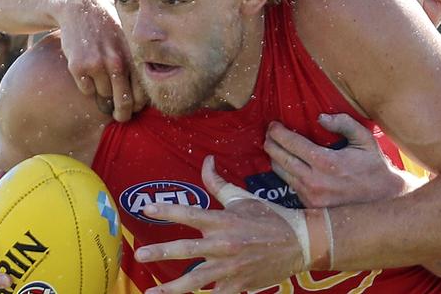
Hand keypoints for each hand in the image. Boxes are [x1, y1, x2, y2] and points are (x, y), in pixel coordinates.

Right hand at [56, 0, 145, 122]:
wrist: (83, 8)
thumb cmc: (110, 28)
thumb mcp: (128, 42)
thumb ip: (136, 65)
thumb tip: (143, 97)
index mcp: (133, 57)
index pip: (142, 93)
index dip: (138, 105)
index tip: (135, 108)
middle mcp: (117, 62)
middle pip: (123, 102)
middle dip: (123, 114)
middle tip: (121, 117)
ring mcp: (97, 65)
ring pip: (103, 96)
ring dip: (104, 95)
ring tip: (102, 83)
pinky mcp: (78, 67)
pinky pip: (86, 90)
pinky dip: (87, 86)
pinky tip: (88, 72)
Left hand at [134, 156, 305, 293]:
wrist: (299, 242)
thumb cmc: (269, 217)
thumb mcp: (242, 198)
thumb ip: (218, 182)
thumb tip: (205, 160)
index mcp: (223, 220)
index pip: (189, 213)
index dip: (167, 211)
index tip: (146, 209)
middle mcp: (223, 244)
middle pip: (186, 250)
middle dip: (160, 253)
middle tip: (140, 254)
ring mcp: (230, 268)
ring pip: (195, 281)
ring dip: (171, 289)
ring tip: (151, 292)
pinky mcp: (238, 286)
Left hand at [265, 113, 419, 207]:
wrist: (383, 199)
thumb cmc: (373, 166)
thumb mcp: (364, 139)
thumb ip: (344, 124)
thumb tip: (320, 118)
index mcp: (326, 162)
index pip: (292, 144)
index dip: (278, 132)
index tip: (273, 125)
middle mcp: (314, 181)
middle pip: (280, 158)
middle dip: (270, 142)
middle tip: (269, 133)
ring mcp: (311, 195)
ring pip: (281, 172)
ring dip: (274, 157)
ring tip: (274, 145)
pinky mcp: (310, 205)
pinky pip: (289, 184)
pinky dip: (285, 171)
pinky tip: (285, 162)